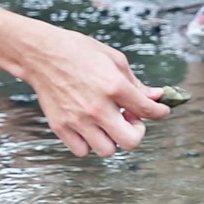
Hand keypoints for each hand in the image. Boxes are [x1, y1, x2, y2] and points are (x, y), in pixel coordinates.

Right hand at [16, 24, 167, 156]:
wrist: (43, 54)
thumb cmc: (79, 52)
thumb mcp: (115, 60)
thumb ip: (136, 83)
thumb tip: (156, 97)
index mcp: (114, 87)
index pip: (148, 111)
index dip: (160, 112)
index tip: (160, 110)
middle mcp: (97, 108)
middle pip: (130, 141)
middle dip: (137, 132)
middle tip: (131, 119)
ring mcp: (77, 120)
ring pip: (108, 150)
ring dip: (114, 139)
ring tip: (110, 123)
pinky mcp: (60, 127)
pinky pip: (83, 151)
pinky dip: (90, 144)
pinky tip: (91, 128)